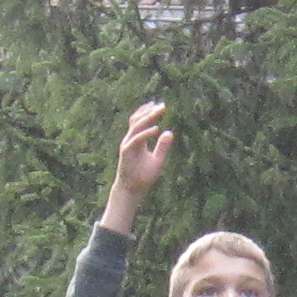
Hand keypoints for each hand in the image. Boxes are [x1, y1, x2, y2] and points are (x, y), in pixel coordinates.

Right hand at [102, 101, 175, 227]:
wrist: (133, 190)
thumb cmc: (144, 177)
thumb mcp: (158, 160)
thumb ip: (163, 147)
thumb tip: (170, 132)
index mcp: (138, 141)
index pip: (141, 122)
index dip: (149, 113)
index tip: (160, 106)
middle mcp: (131, 141)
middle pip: (138, 121)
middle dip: (150, 112)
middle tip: (162, 106)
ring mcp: (127, 145)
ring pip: (136, 127)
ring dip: (148, 118)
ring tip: (158, 112)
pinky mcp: (126, 152)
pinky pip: (136, 140)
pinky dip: (146, 134)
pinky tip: (156, 129)